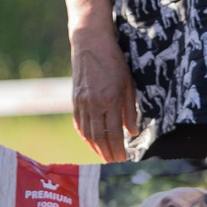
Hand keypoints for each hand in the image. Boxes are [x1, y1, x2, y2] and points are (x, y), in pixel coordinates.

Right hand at [69, 32, 139, 162]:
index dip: (118, 149)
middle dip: (107, 153)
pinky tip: (91, 142)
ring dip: (96, 148)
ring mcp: (81, 103)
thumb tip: (132, 132)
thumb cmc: (114, 61)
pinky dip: (85, 136)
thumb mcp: (128, 83)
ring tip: (104, 157)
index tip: (123, 159)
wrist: (90, 43)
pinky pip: (79, 124)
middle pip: (99, 137)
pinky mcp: (74, 100)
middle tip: (114, 163)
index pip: (113, 133)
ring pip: (87, 133)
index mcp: (109, 100)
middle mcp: (93, 104)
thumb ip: (130, 109)